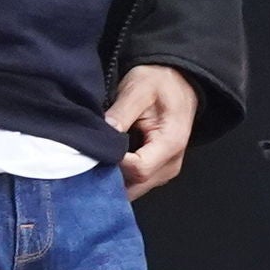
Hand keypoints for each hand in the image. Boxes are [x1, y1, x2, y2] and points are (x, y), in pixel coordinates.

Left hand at [108, 64, 199, 198]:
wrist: (179, 81)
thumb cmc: (161, 82)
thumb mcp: (139, 89)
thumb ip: (122, 112)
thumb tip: (103, 133)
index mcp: (170, 143)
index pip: (138, 169)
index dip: (114, 162)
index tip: (97, 148)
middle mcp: (171, 163)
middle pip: (136, 185)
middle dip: (110, 175)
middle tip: (90, 156)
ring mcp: (165, 170)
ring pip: (134, 188)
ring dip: (114, 178)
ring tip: (98, 157)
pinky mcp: (158, 170)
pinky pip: (136, 182)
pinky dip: (120, 176)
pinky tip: (107, 161)